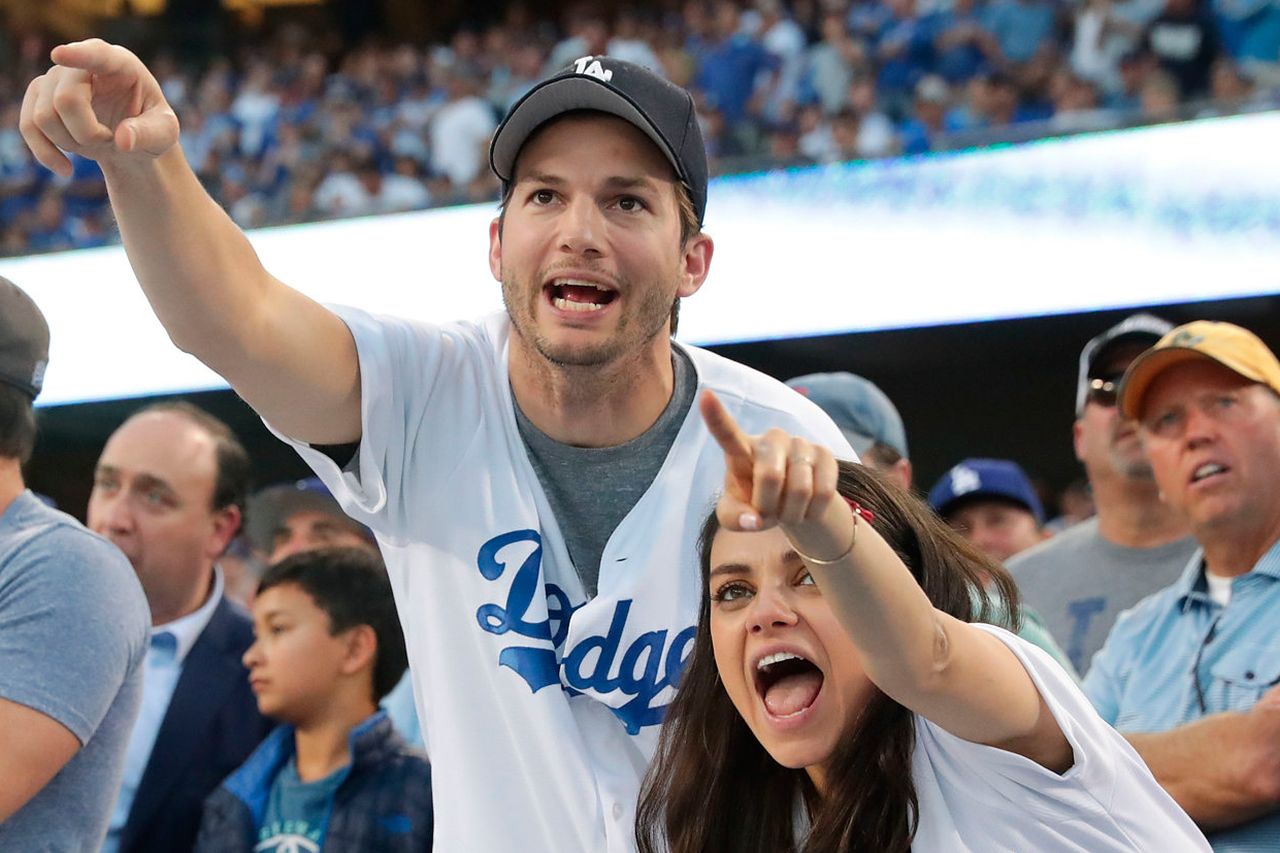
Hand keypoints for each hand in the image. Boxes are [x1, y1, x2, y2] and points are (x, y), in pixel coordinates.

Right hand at [21, 39, 178, 176]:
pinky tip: (65, 169)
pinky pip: (29, 126)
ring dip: (72, 143)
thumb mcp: (164, 133)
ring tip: (98, 144)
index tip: (60, 55)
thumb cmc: (150, 128)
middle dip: (88, 134)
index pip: (97, 55)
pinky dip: (45, 153)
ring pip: (44, 116)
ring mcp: (54, 78)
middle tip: (111, 140)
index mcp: (119, 63)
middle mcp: (81, 65)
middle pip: (66, 100)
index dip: (78, 55)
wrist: (128, 138)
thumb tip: (123, 140)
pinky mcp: (38, 97)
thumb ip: (150, 134)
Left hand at [699, 390, 851, 559]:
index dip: (716, 416)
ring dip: (792, 514)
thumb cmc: (753, 504)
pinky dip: (813, 513)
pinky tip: (807, 509)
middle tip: (768, 515)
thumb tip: (754, 520)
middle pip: (771, 476)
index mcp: (741, 449)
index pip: (727, 433)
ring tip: (787, 511)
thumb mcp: (735, 516)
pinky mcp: (825, 454)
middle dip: (770, 507)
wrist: (790, 504)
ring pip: (801, 490)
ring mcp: (799, 443)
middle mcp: (771, 439)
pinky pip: (824, 492)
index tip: (705, 394)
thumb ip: (735, 519)